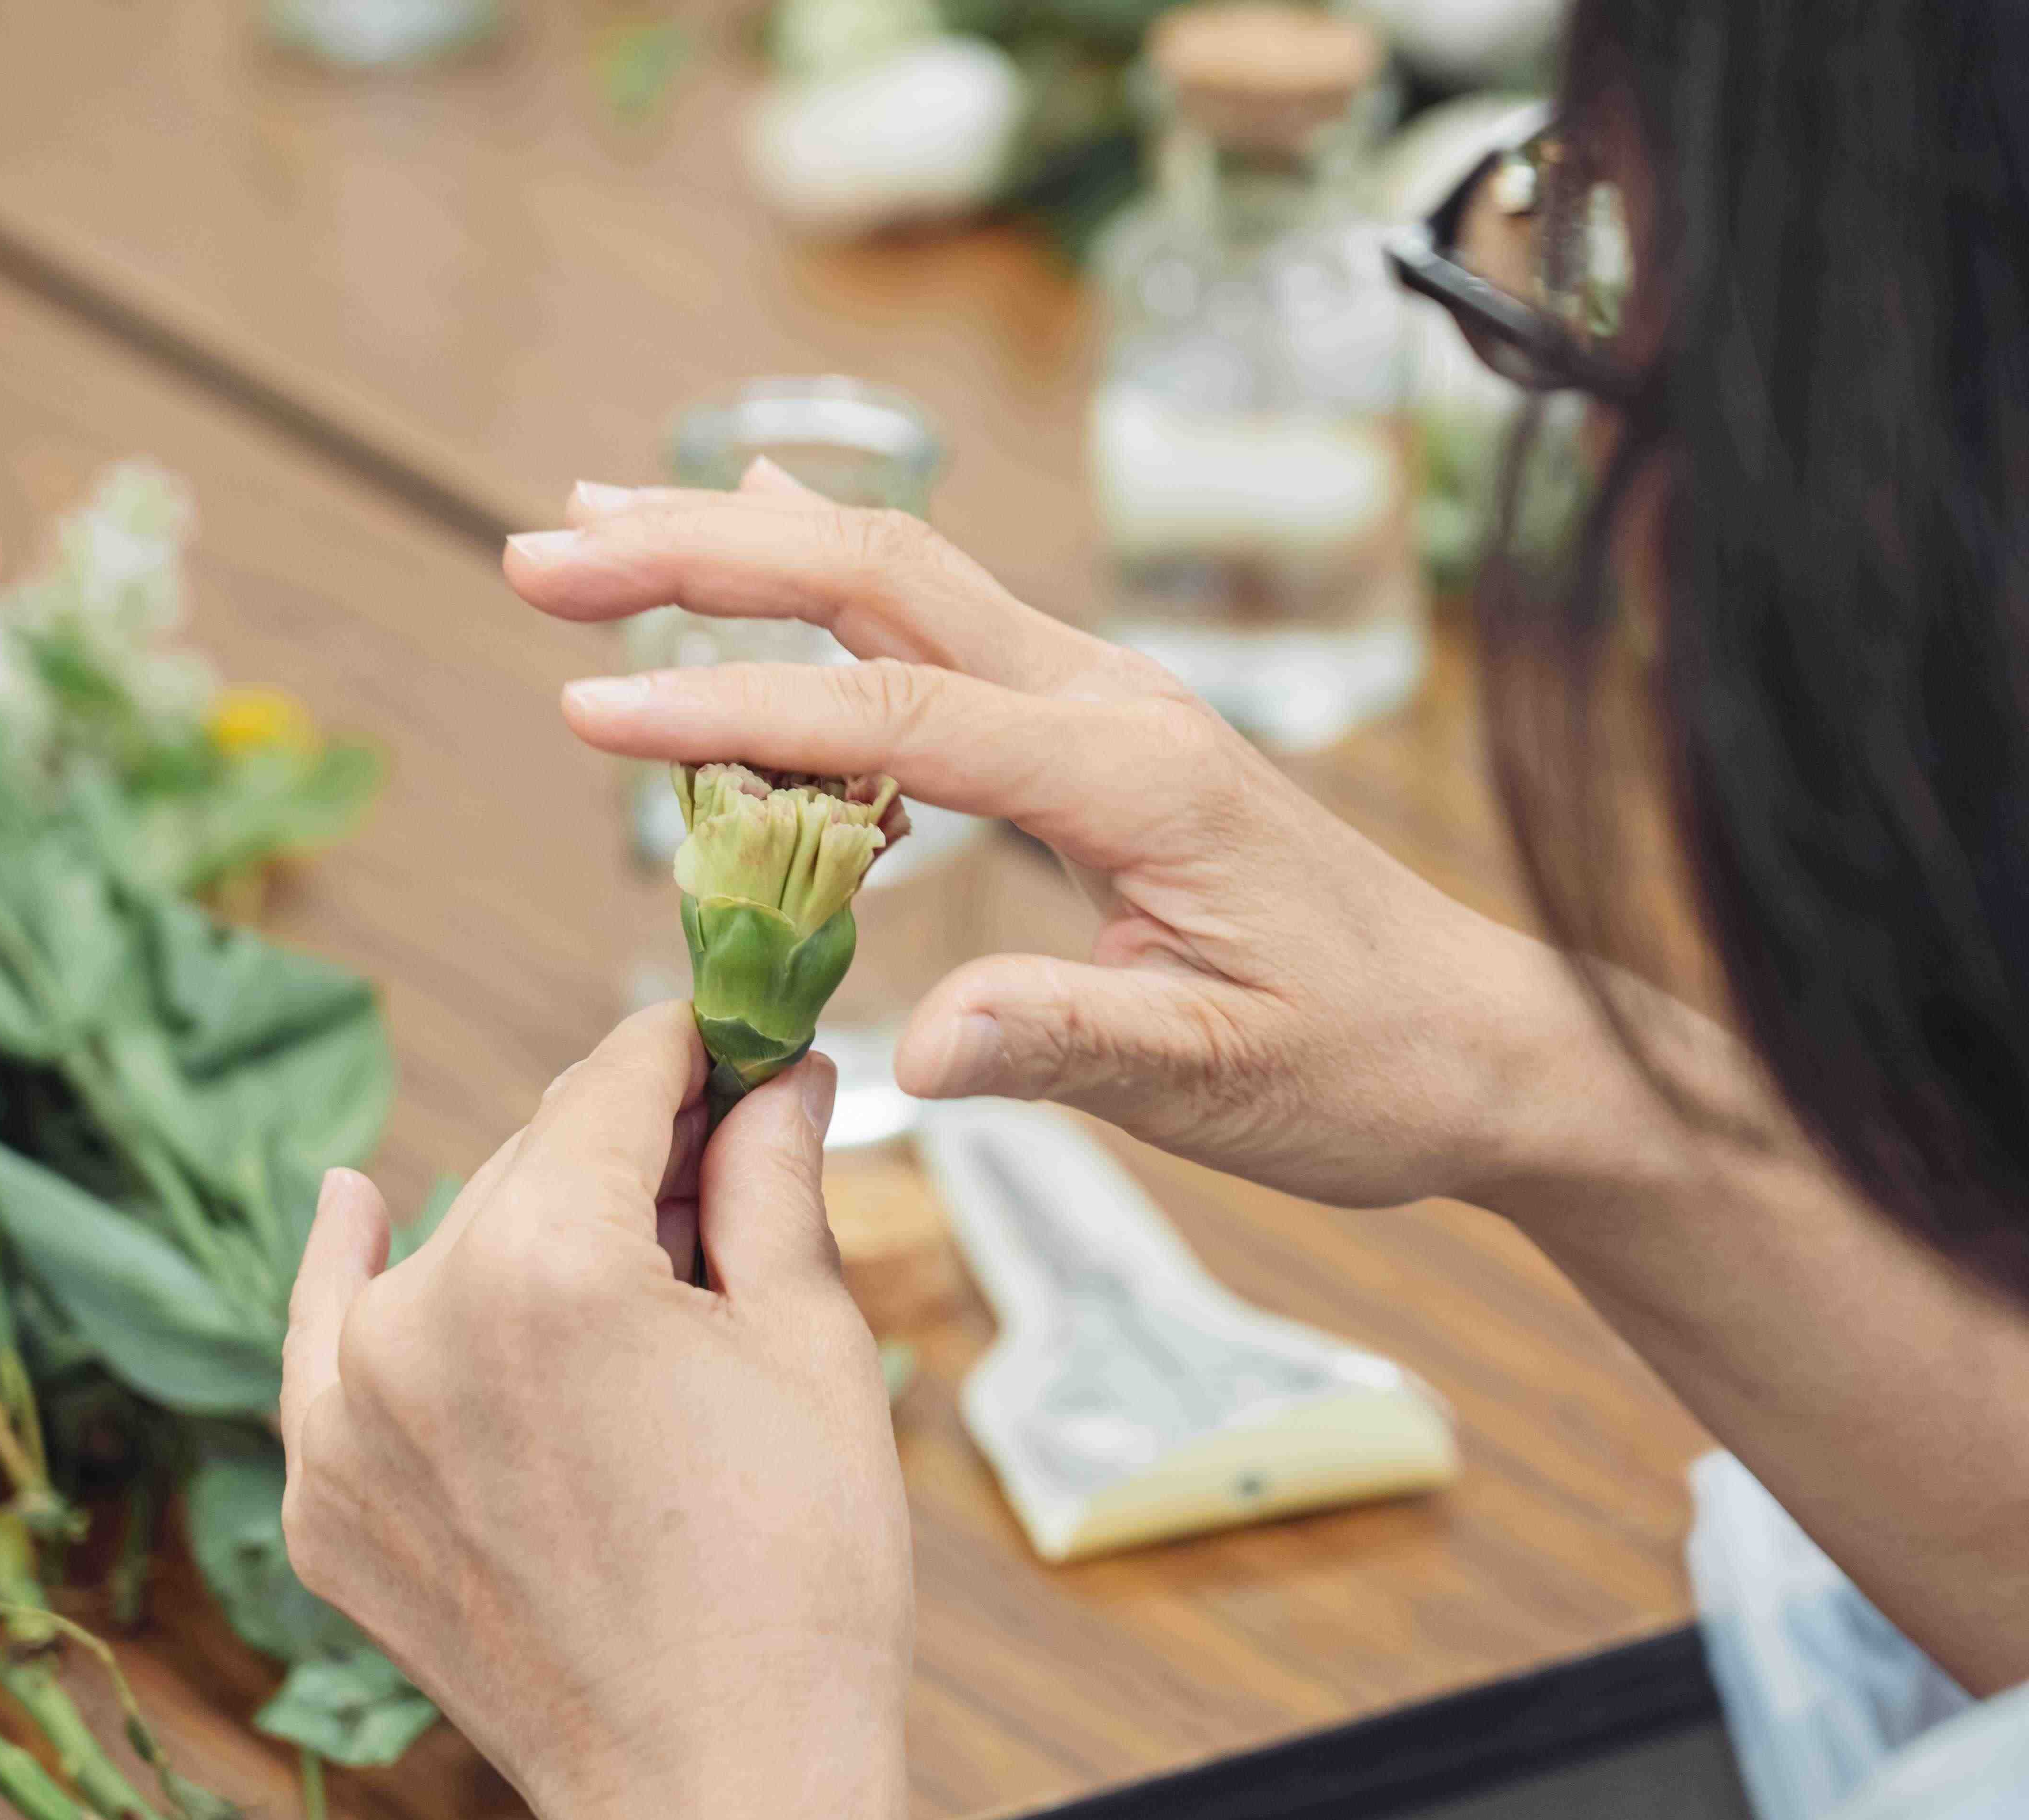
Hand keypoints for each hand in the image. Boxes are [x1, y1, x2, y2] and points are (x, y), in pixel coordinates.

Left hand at [276, 1004, 909, 1819]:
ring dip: (536, 1234)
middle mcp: (417, 1317)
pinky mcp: (325, 1503)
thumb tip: (777, 1078)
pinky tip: (354, 1199)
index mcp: (548, 1261)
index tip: (737, 1043)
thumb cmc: (797, 1576)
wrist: (717, 1792)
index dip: (696, 1052)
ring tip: (638, 1293)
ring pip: (451, 1250)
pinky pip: (332, 1347)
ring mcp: (349, 1418)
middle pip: (536, 1163)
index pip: (618, 1084)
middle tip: (728, 1180)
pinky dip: (348, 1271)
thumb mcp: (808, 1345)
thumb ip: (770, 1183)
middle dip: (634, 1154)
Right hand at [505, 479, 1652, 1208]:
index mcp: (1135, 776)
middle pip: (884, 578)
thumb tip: (921, 1050)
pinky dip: (833, 587)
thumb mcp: (1222, 1082)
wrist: (1484, 1044)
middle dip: (704, 558)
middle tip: (544, 559)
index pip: (896, 715)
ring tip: (599, 528)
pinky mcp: (1100, 738)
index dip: (735, 709)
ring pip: (906, 581)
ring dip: (749, 549)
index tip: (588, 713)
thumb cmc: (1367, 1068)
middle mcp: (1116, 707)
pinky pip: (945, 630)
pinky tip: (767, 544)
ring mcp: (1108, 707)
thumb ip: (1071, 1045)